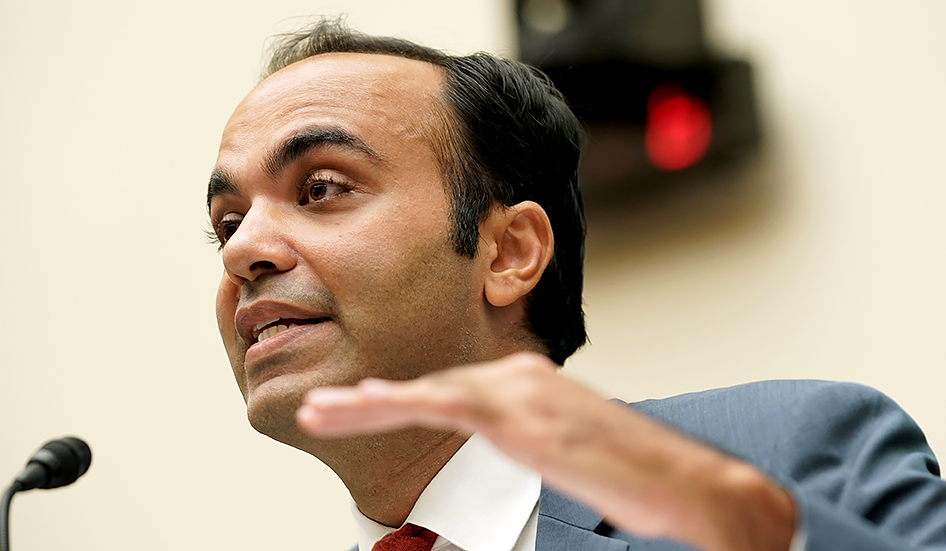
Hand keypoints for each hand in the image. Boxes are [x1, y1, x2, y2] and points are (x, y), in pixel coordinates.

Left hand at [297, 352, 795, 550]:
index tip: (363, 404)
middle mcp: (522, 377)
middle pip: (433, 387)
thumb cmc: (637, 479)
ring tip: (321, 411)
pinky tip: (358, 406)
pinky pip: (442, 407)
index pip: (454, 389)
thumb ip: (527, 444)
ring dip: (368, 403)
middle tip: (324, 407)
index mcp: (531, 385)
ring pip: (428, 393)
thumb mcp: (567, 454)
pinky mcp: (522, 417)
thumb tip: (501, 461)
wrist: (691, 487)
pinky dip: (393, 405)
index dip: (404, 398)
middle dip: (375, 399)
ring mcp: (522, 392)